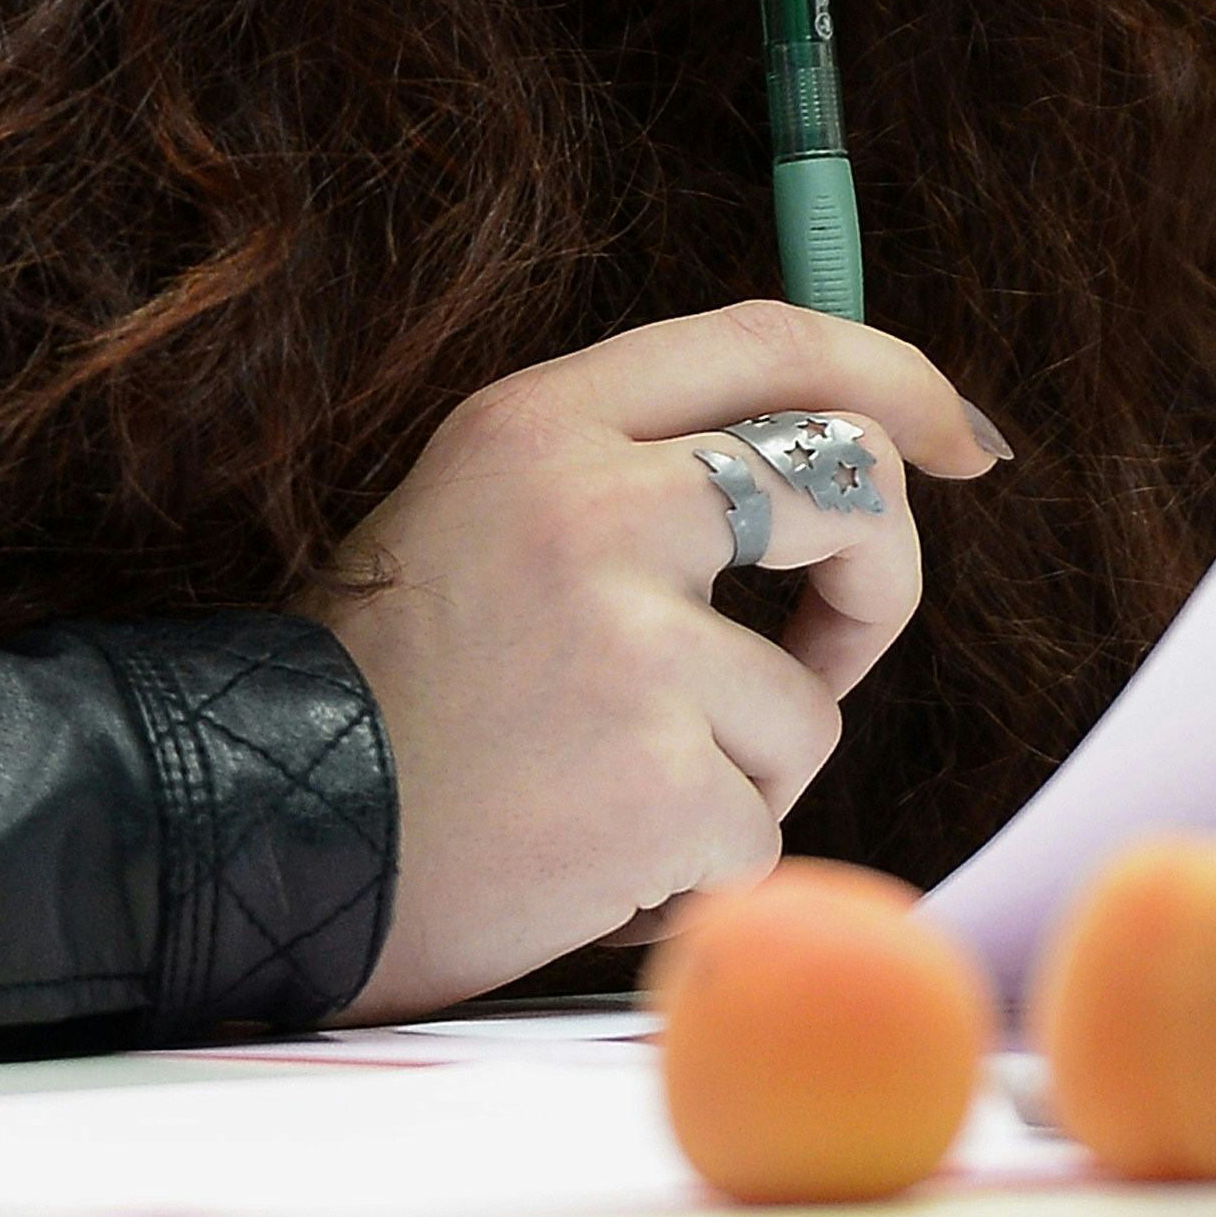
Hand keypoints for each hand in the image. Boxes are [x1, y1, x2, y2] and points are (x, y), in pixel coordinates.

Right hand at [315, 300, 1000, 1019]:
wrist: (251, 840)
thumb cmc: (381, 699)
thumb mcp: (481, 515)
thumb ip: (628, 474)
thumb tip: (830, 479)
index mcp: (542, 422)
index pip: (770, 342)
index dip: (896, 377)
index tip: (964, 436)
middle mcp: (595, 504)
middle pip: (846, 485)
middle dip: (876, 581)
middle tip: (838, 648)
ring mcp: (632, 639)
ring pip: (805, 706)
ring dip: (735, 776)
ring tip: (600, 795)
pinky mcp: (659, 775)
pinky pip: (757, 829)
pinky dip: (688, 874)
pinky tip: (581, 867)